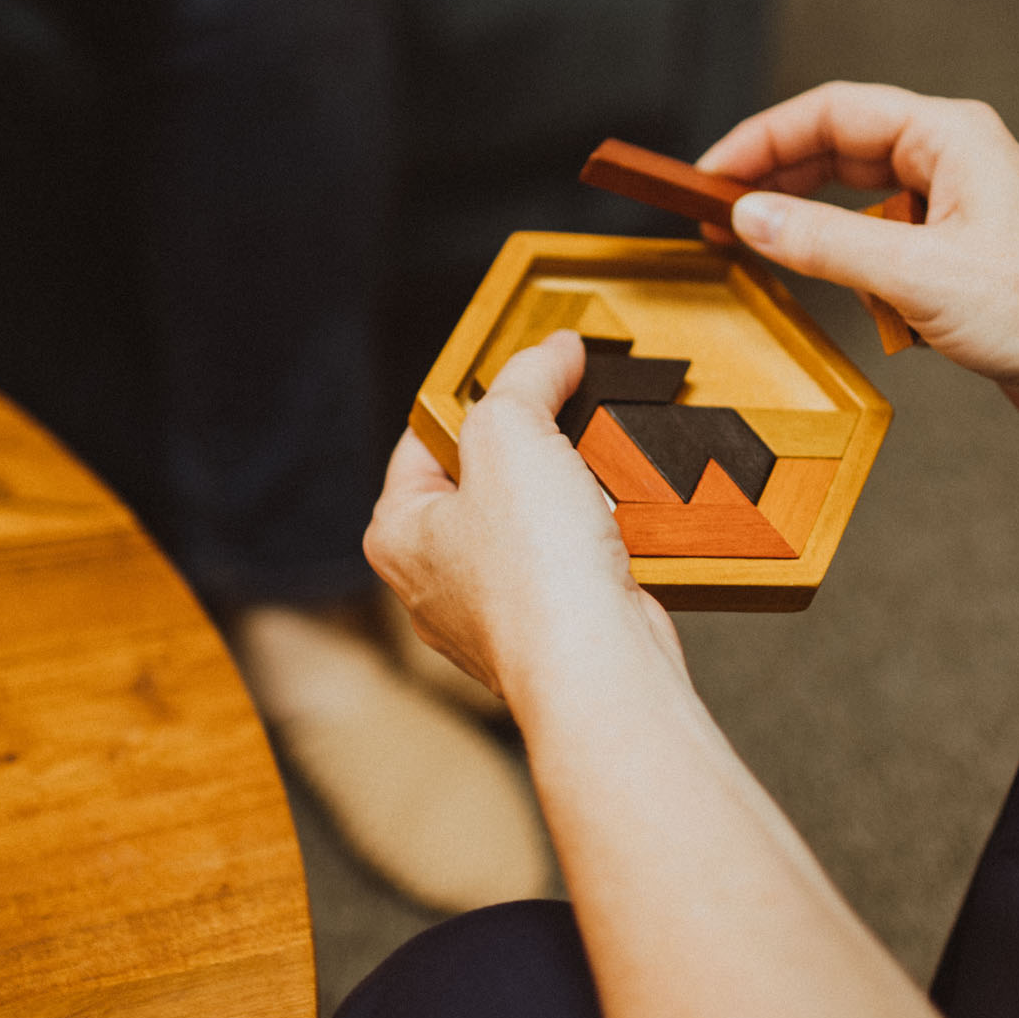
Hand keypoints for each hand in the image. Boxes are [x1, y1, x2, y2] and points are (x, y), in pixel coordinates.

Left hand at [363, 330, 687, 715]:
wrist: (600, 667)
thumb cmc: (535, 572)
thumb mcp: (513, 434)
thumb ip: (528, 380)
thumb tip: (554, 350)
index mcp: (398, 534)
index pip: (423, 441)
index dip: (475, 399)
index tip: (520, 376)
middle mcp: (437, 581)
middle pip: (483, 482)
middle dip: (531, 449)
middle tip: (565, 421)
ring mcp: (496, 615)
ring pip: (533, 527)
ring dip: (571, 497)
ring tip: (595, 478)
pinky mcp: (554, 634)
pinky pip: (574, 567)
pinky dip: (599, 542)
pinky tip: (619, 529)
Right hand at [697, 81, 1018, 435]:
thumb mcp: (915, 275)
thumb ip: (825, 243)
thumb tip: (751, 216)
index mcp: (950, 136)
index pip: (832, 112)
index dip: (762, 139)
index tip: (711, 172)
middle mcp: (953, 159)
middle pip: (839, 149)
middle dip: (778, 181)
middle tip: (719, 212)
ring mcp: (956, 204)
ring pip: (858, 200)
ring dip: (818, 229)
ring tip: (771, 254)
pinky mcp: (956, 250)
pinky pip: (883, 242)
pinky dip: (857, 266)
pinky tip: (855, 299)